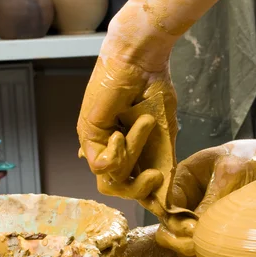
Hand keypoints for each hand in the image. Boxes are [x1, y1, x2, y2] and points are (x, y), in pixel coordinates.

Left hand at [76, 52, 177, 200]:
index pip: (130, 183)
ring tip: (145, 124)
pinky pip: (101, 163)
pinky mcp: (88, 133)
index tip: (161, 187)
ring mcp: (98, 142)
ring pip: (112, 176)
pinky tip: (121, 132)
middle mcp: (110, 148)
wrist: (143, 62)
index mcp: (128, 149)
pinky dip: (117, 153)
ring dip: (134, 152)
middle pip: (117, 188)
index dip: (144, 191)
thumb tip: (167, 194)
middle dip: (138, 188)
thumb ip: (162, 161)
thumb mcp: (164, 132)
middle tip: (155, 176)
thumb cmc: (154, 89)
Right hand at [155, 139, 255, 256]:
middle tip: (197, 246)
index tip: (192, 228)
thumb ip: (212, 199)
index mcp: (183, 178)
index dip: (174, 220)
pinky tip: (214, 256)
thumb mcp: (230, 174)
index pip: (165, 204)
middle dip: (178, 239)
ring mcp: (194, 215)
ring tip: (206, 252)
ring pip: (179, 241)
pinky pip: (196, 246)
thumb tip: (196, 231)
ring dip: (189, 251)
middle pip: (167, 226)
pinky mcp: (207, 228)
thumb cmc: (247, 160)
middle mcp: (184, 198)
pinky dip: (201, 254)